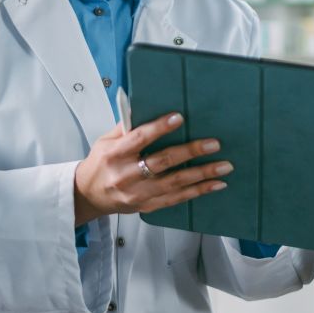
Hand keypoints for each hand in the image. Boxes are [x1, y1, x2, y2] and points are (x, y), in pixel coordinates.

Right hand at [73, 112, 230, 226]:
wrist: (89, 195)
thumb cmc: (101, 163)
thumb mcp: (106, 140)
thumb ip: (126, 126)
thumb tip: (148, 106)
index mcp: (114, 154)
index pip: (139, 138)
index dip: (159, 128)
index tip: (179, 117)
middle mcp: (126, 175)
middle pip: (162, 162)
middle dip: (190, 152)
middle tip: (213, 144)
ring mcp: (138, 193)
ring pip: (174, 183)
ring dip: (201, 174)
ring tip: (223, 166)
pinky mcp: (147, 206)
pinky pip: (176, 199)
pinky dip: (197, 191)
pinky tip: (214, 184)